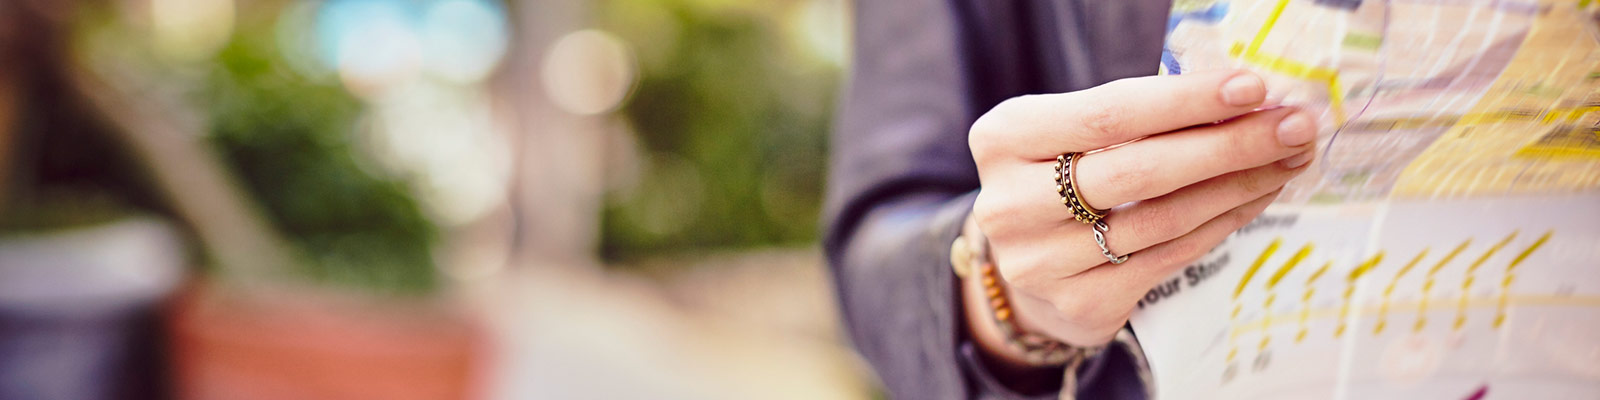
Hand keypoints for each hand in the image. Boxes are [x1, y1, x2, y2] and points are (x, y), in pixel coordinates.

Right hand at [964, 70, 1316, 355]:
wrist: (1027, 260)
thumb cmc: (1062, 176)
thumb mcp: (1073, 133)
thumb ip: (1138, 116)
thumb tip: (1244, 101)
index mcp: (1005, 138)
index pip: (1108, 114)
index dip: (1186, 101)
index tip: (1252, 88)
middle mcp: (1010, 202)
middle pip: (1138, 170)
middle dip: (1227, 145)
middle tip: (1291, 128)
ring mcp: (1041, 260)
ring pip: (1161, 218)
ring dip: (1236, 186)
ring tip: (1285, 161)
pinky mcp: (1079, 301)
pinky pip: (1168, 257)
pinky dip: (1220, 224)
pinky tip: (1253, 198)